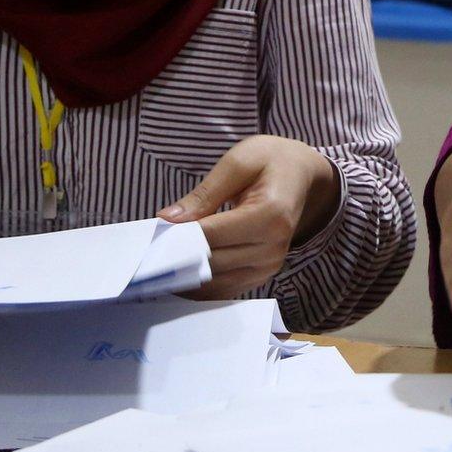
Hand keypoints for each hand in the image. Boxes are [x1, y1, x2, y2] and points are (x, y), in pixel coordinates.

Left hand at [159, 134, 339, 299]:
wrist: (303, 176)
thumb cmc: (271, 161)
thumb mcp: (238, 162)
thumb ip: (204, 193)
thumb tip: (167, 221)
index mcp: (270, 214)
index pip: (211, 236)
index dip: (176, 237)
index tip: (150, 234)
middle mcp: (274, 247)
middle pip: (209, 262)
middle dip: (175, 256)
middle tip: (148, 246)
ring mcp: (269, 266)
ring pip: (212, 283)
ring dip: (183, 275)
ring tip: (160, 258)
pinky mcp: (262, 276)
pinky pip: (222, 290)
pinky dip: (197, 284)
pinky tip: (180, 269)